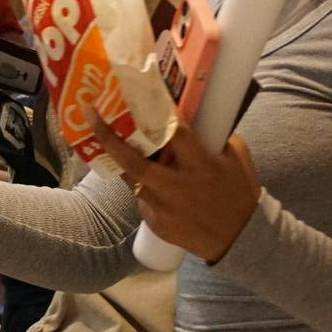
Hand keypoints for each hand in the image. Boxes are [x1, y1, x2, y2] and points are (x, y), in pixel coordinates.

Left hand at [85, 105, 260, 261]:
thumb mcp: (238, 160)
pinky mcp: (156, 223)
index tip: (138, 91)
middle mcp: (177, 187)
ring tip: (106, 140)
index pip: (174, 133)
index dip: (156, 111)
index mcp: (201, 166)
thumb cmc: (239, 195)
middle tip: (91, 114)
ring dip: (119, 160)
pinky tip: (142, 179)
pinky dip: (140, 186)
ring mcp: (163, 207)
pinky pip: (141, 199)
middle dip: (108, 138)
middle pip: (134, 161)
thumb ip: (217, 137)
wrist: (240, 240)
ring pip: (130, 179)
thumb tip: (195, 116)